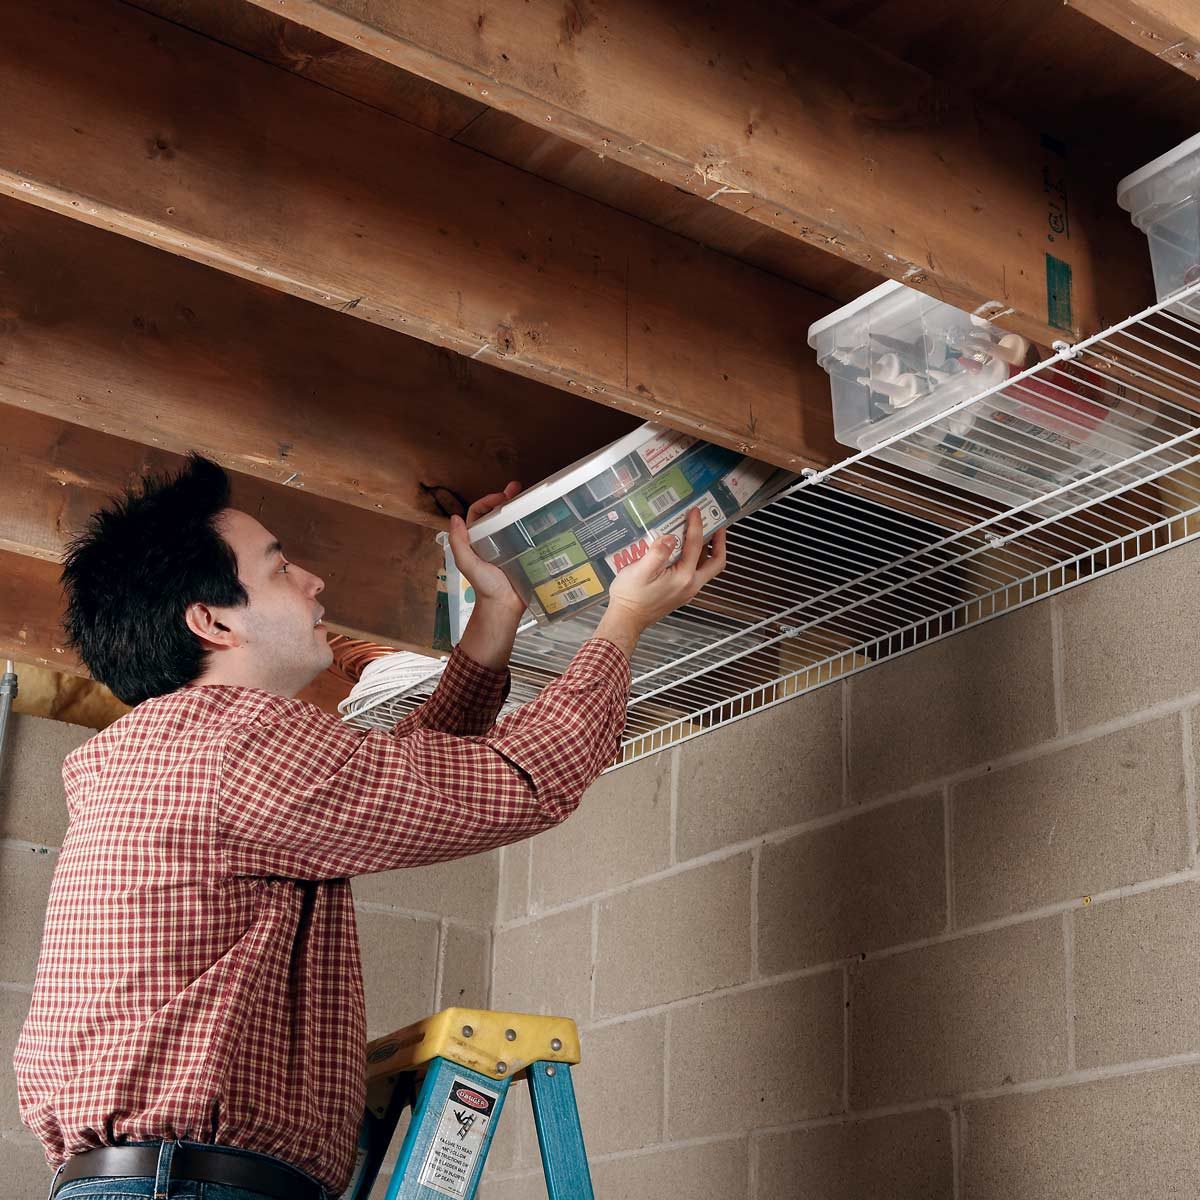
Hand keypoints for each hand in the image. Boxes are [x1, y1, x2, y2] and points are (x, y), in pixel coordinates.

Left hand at [447, 481, 526, 619]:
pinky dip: (532, 524)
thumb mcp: (467, 564)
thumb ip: (459, 543)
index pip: (479, 511)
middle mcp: (492, 538)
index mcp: (477, 538)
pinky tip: (540, 516)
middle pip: (498, 512)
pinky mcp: (524, 551)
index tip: (501, 497)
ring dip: (521, 507)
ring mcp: (509, 544)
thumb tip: (454, 518)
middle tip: (518, 489)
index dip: (488, 500)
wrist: (504, 605)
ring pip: (513, 520)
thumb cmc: (485, 586)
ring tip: (532, 497)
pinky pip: (527, 534)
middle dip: (508, 498)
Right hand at [595, 508, 726, 656]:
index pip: (695, 545)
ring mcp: (686, 591)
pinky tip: (683, 551)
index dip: (696, 525)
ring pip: (706, 568)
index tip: (696, 512)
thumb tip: (670, 537)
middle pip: (715, 562)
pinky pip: (694, 573)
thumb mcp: (640, 570)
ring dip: (708, 551)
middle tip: (717, 526)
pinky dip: (695, 559)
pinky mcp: (680, 593)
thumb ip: (657, 552)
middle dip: (719, 543)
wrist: (626, 619)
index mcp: (684, 577)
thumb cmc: (631, 597)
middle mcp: (690, 585)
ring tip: (702, 535)